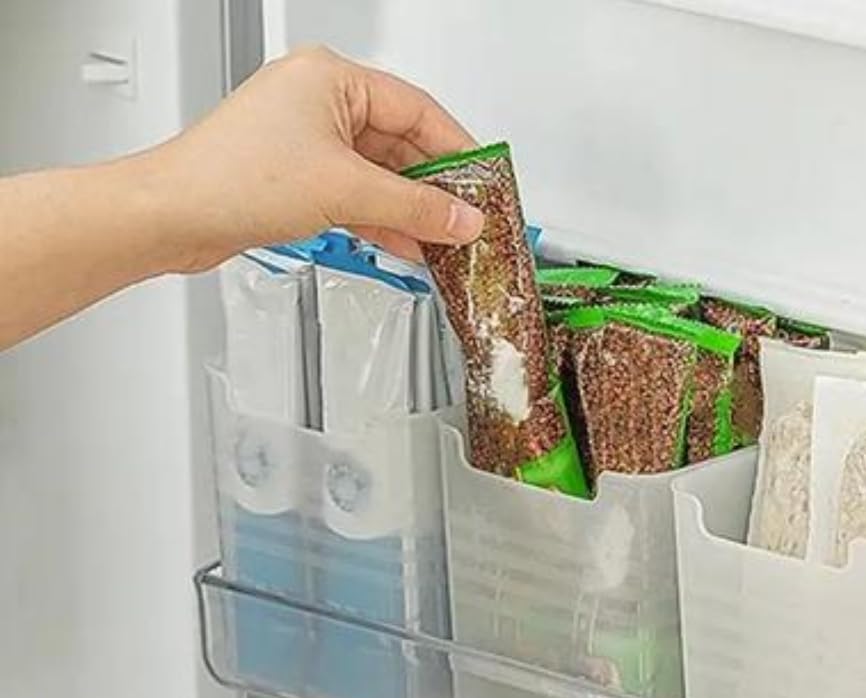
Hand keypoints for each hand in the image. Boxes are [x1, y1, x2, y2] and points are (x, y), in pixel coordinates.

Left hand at [147, 46, 484, 271]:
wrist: (174, 215)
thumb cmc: (233, 178)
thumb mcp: (346, 191)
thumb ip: (416, 208)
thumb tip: (462, 219)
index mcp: (331, 78)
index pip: (418, 110)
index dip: (458, 151)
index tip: (486, 183)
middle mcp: (319, 101)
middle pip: (400, 144)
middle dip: (434, 189)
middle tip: (467, 221)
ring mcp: (306, 140)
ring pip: (378, 174)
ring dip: (410, 211)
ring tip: (443, 242)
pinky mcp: (295, 176)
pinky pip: (355, 194)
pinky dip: (381, 219)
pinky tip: (406, 244)